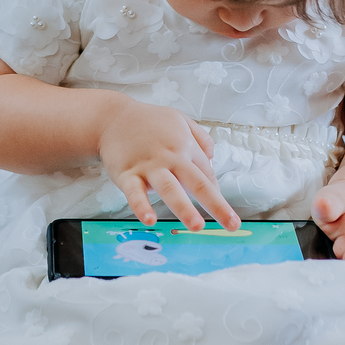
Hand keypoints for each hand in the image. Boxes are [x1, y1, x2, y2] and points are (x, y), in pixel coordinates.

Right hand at [97, 102, 239, 231]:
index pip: (206, 175)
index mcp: (185, 147)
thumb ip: (200, 137)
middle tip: (232, 224)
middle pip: (197, 183)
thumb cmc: (148, 121)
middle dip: (217, 205)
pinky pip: (135, 193)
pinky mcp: (127, 174)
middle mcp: (170, 157)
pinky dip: (142, 206)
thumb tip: (213, 158)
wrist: (111, 118)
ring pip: (170, 189)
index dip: (216, 194)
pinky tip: (150, 220)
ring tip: (197, 226)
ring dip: (184, 208)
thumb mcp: (180, 119)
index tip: (224, 213)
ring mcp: (149, 166)